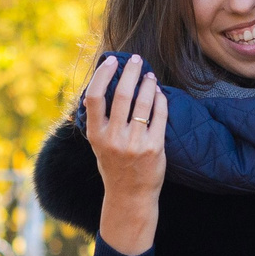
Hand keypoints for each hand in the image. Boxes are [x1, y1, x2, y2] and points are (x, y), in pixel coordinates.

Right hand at [82, 54, 165, 255]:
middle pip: (122, 95)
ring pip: (143, 102)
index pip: (95, 97)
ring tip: (149, 75)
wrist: (130, 196)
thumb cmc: (114, 166)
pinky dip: (160, 100)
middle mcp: (114, 138)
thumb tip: (110, 84)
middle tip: (136, 60)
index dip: (102, 75)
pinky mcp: (154, 147)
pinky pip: (159, 116)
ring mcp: (135, 143)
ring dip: (147, 83)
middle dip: (130, 72)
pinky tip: (158, 93)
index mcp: (96, 135)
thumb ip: (102, 119)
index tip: (111, 61)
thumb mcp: (99, 144)